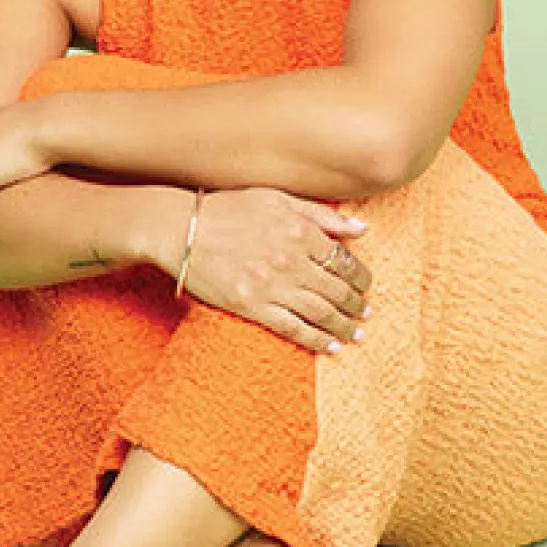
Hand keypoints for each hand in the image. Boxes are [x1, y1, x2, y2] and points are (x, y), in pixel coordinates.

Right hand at [160, 187, 373, 352]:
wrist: (181, 229)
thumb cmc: (227, 208)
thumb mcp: (277, 198)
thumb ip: (321, 214)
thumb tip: (361, 229)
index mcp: (300, 230)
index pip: (343, 259)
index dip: (360, 276)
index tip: (365, 284)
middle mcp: (291, 260)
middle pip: (337, 289)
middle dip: (357, 304)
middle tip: (366, 313)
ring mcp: (272, 285)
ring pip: (321, 312)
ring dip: (344, 326)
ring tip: (357, 335)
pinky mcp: (252, 306)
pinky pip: (293, 329)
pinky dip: (316, 340)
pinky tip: (332, 348)